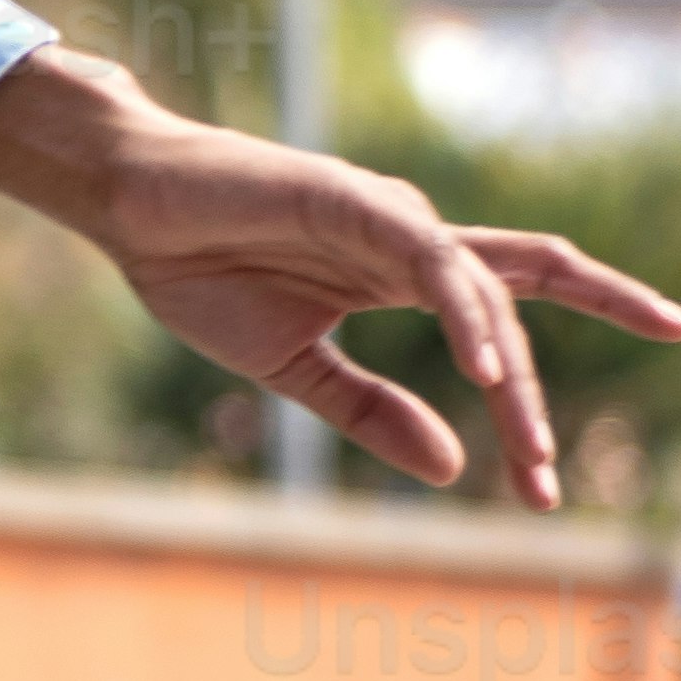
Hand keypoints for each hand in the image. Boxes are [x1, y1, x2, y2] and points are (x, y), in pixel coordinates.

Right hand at [0, 50, 680, 503]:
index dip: (532, 395)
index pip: (504, 318)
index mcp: (401, 277)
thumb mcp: (296, 369)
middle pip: (515, 305)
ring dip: (512, 376)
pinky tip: (483, 371)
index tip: (546, 481)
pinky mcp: (356, 199)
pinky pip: (431, 260)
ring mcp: (390, 218)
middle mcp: (412, 243)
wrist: (131, 211)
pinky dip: (464, 314)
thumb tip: (454, 470)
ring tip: (531, 449)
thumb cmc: (203, 274)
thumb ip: (372, 413)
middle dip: (534, 398)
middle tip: (549, 480)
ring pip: (483, 292)